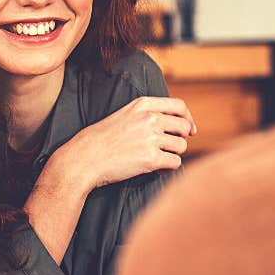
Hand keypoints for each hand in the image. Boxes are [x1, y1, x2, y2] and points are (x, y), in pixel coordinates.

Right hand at [52, 96, 196, 192]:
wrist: (84, 157)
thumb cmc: (102, 139)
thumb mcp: (124, 115)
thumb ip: (147, 114)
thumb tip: (175, 125)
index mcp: (143, 105)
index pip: (179, 106)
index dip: (188, 118)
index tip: (190, 130)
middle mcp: (149, 118)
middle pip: (184, 126)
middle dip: (182, 139)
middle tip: (171, 148)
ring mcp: (150, 138)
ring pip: (181, 146)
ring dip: (174, 154)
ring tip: (161, 159)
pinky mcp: (151, 159)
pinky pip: (175, 163)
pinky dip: (169, 168)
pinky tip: (158, 169)